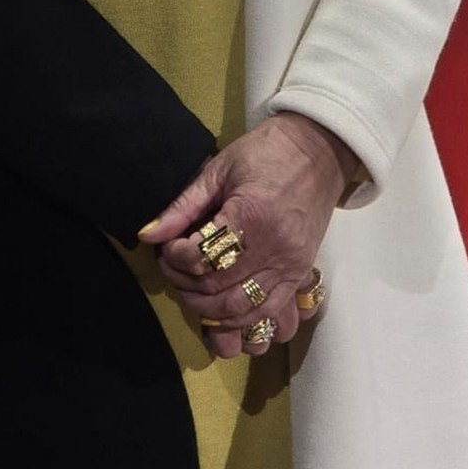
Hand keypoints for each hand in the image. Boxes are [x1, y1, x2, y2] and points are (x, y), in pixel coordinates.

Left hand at [138, 113, 356, 355]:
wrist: (319, 148)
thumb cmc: (267, 151)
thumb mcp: (220, 168)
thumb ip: (183, 205)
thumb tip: (148, 234)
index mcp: (251, 215)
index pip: (200, 258)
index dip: (174, 258)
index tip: (167, 247)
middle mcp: (274, 248)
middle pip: (218, 289)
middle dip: (186, 286)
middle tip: (175, 270)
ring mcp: (291, 265)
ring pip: (243, 310)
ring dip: (211, 311)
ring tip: (196, 291)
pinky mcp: (301, 272)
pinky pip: (273, 312)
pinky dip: (246, 321)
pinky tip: (227, 311)